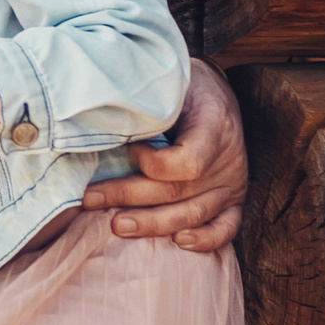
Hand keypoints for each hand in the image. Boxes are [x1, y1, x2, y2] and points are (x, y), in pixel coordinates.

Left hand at [82, 60, 245, 250]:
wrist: (214, 91)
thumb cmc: (183, 86)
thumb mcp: (168, 82)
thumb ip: (148, 105)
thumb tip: (103, 124)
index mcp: (214, 125)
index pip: (188, 161)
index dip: (154, 164)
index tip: (129, 150)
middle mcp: (228, 160)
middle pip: (178, 190)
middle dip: (130, 196)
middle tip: (91, 199)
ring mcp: (232, 183)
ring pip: (193, 214)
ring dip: (152, 224)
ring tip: (116, 225)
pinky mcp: (233, 200)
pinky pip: (225, 228)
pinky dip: (205, 239)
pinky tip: (178, 242)